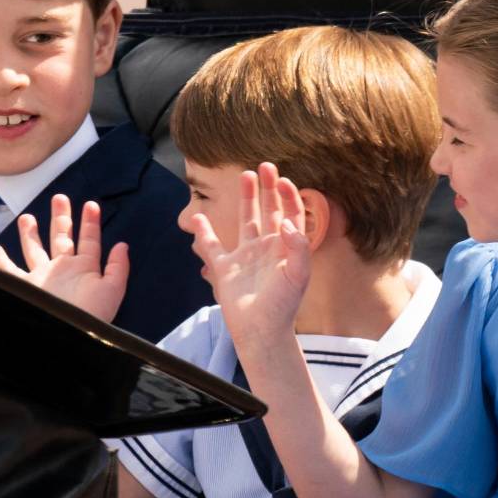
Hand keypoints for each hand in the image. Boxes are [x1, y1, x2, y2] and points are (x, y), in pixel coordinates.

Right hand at [0, 194, 129, 321]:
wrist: (69, 334)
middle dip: (61, 218)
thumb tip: (122, 245)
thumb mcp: (112, 289)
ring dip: (31, 233)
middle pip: (61, 237)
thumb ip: (118, 266)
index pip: (89, 240)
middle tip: (59, 198)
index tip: (92, 205)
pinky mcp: (26, 287)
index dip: (91, 222)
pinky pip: (10, 271)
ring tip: (27, 217)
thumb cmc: (92, 316)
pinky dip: (1, 261)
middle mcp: (62, 270)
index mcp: (85, 268)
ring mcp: (43, 278)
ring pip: (34, 249)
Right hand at [189, 163, 310, 352]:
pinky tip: (198, 217)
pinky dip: (204, 232)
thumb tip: (289, 222)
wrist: (261, 331)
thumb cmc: (283, 305)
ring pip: (245, 221)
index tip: (283, 180)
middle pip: (269, 211)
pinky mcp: (226, 269)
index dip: (288, 196)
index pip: (290, 214)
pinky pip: (212, 246)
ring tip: (246, 176)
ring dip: (246, 199)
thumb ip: (298, 247)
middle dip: (268, 189)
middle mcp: (267, 248)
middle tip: (265, 165)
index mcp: (286, 248)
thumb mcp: (298, 275)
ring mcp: (246, 256)